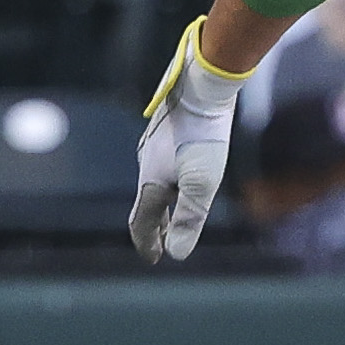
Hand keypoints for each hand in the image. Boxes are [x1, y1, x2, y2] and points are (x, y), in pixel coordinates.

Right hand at [131, 20, 247, 263]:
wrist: (202, 85)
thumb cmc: (203, 135)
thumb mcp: (201, 181)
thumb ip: (189, 218)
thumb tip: (176, 254)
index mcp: (150, 181)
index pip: (140, 221)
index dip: (147, 242)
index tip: (155, 258)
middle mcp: (146, 163)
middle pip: (147, 203)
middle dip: (156, 226)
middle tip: (165, 242)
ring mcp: (154, 145)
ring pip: (155, 183)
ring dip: (164, 204)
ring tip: (176, 212)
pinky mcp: (166, 130)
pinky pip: (163, 164)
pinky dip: (170, 182)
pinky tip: (184, 172)